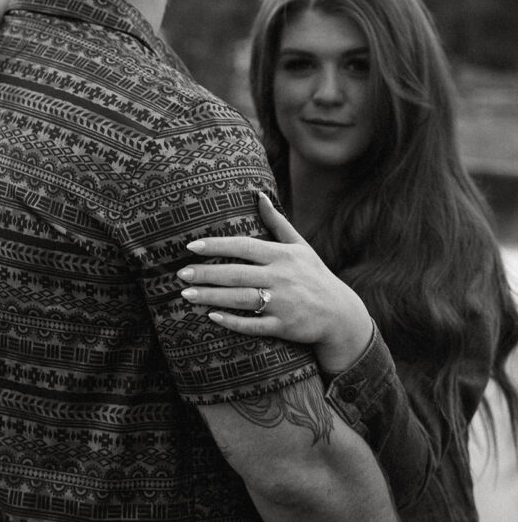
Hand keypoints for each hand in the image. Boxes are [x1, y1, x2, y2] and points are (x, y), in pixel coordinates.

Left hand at [177, 192, 373, 371]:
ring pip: (241, 299)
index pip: (244, 247)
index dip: (217, 246)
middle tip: (181, 274)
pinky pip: (254, 325)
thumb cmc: (314, 275)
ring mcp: (283, 304)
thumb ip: (277, 222)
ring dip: (212, 297)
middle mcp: (282, 278)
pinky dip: (233, 321)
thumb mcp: (300, 246)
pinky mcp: (284, 327)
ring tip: (186, 295)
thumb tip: (258, 194)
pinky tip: (212, 317)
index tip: (192, 247)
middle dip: (206, 274)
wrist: (340, 314)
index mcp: (282, 256)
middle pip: (237, 274)